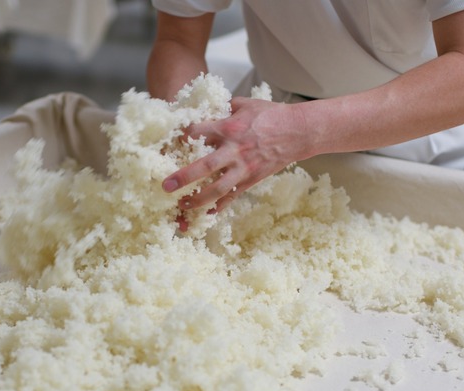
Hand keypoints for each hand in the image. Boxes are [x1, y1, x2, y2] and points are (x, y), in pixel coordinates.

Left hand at [162, 97, 309, 211]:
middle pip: (204, 166)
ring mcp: (244, 167)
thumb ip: (223, 108)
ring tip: (182, 205)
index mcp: (229, 128)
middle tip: (165, 186)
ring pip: (218, 188)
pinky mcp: (252, 179)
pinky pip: (233, 196)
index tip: (170, 142)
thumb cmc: (271, 114)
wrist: (297, 132)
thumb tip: (206, 109)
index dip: (181, 136)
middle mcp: (234, 150)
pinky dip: (220, 206)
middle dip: (183, 178)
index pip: (197, 132)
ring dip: (198, 199)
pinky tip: (207, 213)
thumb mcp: (245, 104)